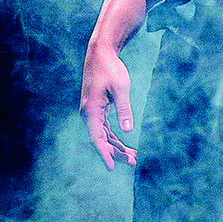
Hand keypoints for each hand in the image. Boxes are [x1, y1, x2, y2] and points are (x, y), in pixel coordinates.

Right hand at [79, 44, 137, 169]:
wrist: (101, 53)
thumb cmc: (111, 69)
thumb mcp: (121, 88)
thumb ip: (124, 109)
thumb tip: (128, 130)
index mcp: (91, 110)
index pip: (97, 138)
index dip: (105, 154)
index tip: (112, 168)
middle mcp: (88, 113)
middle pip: (101, 140)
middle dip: (116, 152)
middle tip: (134, 161)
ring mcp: (91, 112)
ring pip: (103, 135)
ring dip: (117, 146)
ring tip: (133, 157)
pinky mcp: (96, 109)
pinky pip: (104, 128)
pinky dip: (114, 137)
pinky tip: (124, 145)